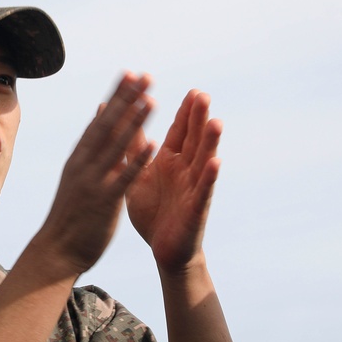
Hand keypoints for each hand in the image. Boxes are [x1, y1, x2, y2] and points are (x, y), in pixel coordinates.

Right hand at [40, 72, 156, 275]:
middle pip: (107, 125)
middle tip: (144, 75)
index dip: (116, 96)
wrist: (57, 250)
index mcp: (79, 158)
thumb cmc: (70, 214)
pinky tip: (152, 143)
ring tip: (151, 99)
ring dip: (134, 122)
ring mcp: (93, 181)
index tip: (131, 73)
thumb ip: (89, 148)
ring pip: (116, 146)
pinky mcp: (104, 201)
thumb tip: (99, 115)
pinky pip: (123, 177)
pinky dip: (137, 159)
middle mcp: (84, 164)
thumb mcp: (75, 176)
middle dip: (127, 99)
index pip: (100, 120)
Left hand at [125, 89, 220, 271]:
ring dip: (209, 142)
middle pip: (194, 140)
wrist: (163, 251)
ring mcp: (193, 188)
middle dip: (198, 119)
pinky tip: (215, 162)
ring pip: (203, 161)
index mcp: (169, 161)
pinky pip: (203, 191)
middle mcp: (185, 171)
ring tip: (215, 121)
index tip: (193, 91)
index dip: (186, 113)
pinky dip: (208, 176)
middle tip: (203, 95)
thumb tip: (126, 125)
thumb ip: (135, 152)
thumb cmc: (154, 212)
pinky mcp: (196, 209)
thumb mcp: (139, 177)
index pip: (180, 132)